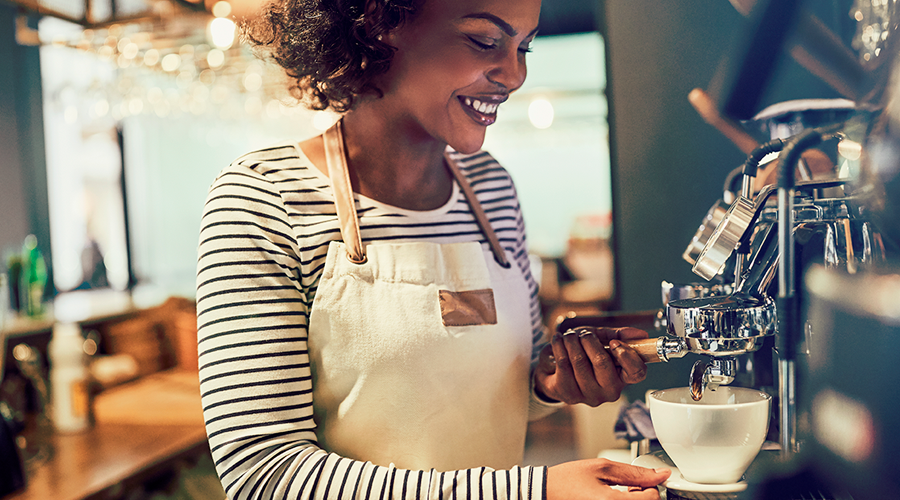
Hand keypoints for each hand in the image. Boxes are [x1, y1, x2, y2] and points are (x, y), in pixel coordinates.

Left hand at [533, 327, 648, 405]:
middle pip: (602, 362)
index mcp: (622, 378)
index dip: (626, 355)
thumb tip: (640, 333)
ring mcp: (589, 396)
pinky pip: (563, 364)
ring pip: (579, 361)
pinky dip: (559, 346)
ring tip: (569, 336)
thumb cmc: (582, 354)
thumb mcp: (601, 341)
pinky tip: (559, 341)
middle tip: (583, 334)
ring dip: (572, 341)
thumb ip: (619, 335)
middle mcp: (609, 391)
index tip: (613, 342)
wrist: (554, 368)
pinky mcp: (569, 395)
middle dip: (589, 340)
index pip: (637, 372)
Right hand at [547, 459, 669, 499]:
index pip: (652, 498)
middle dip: (642, 495)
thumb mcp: (601, 468)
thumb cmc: (567, 481)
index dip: (649, 485)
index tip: (639, 480)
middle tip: (628, 486)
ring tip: (618, 493)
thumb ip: (633, 472)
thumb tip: (659, 474)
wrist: (545, 493)